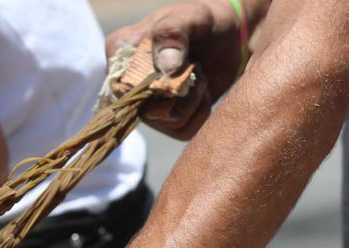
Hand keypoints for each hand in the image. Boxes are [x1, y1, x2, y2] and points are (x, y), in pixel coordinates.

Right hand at [106, 1, 246, 140]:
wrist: (228, 39)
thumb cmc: (204, 23)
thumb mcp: (191, 17)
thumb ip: (174, 33)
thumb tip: (165, 66)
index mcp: (119, 54)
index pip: (123, 83)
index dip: (155, 81)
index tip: (183, 61)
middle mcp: (127, 84)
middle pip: (145, 106)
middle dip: (179, 89)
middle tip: (196, 66)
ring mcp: (145, 106)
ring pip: (166, 120)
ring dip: (193, 99)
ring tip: (199, 76)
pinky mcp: (167, 122)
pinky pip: (183, 130)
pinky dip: (201, 111)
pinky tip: (202, 91)